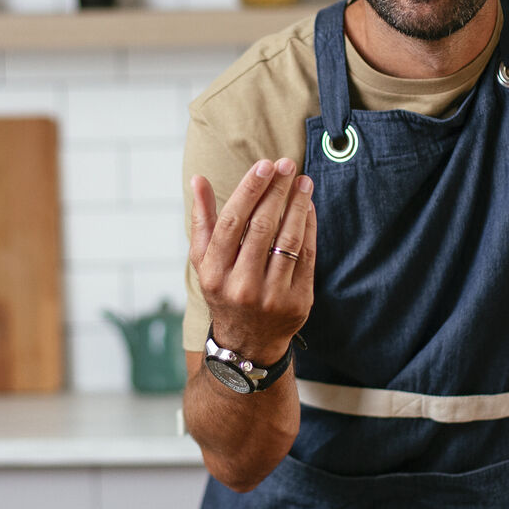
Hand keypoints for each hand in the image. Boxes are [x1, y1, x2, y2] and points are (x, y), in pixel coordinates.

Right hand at [189, 158, 315, 364]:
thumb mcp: (204, 261)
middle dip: (277, 191)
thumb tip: (198, 180)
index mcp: (214, 273)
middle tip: (287, 165)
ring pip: (289, 241)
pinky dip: (310, 228)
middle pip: (262, 227)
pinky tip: (309, 208)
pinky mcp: (297, 302)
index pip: (232, 223)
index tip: (264, 166)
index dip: (249, 191)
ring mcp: (271, 296)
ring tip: (303, 182)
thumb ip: (202, 220)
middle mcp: (241, 286)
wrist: (247, 343)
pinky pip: (307, 257)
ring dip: (298, 205)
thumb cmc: (224, 290)